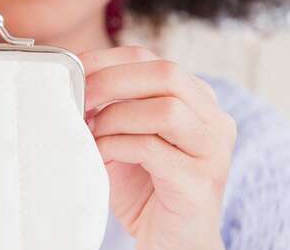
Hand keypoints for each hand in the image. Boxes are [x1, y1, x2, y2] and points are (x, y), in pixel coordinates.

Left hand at [78, 46, 236, 249]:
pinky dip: (117, 146)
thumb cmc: (146, 190)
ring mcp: (213, 150)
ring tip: (93, 134)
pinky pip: (152, 148)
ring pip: (165, 109)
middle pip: (166, 74)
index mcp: (198, 101)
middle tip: (81, 98)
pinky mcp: (201, 182)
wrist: (171, 244)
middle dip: (112, 81)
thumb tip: (75, 83)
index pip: (152, 59)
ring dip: (116, 117)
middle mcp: (214, 120)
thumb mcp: (126, 137)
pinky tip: (102, 156)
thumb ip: (112, 109)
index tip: (75, 70)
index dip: (108, 59)